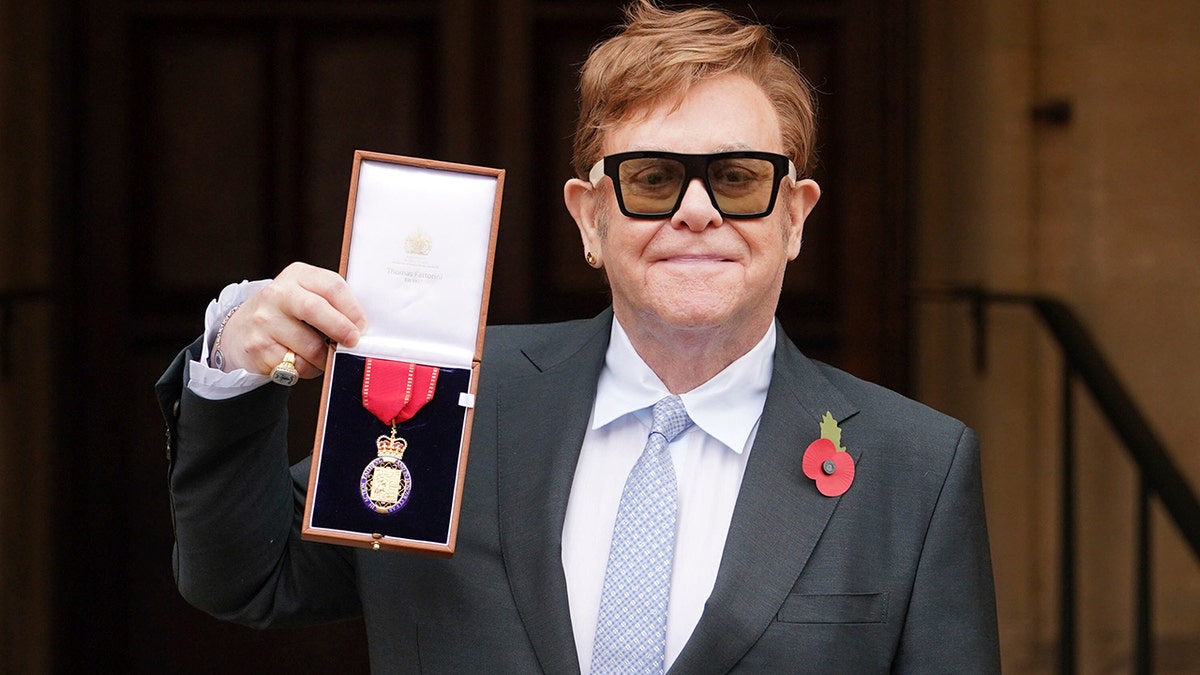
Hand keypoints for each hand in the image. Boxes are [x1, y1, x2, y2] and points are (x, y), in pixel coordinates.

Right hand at [219, 262, 366, 379]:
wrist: (242, 331)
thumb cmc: (288, 315)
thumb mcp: (306, 296)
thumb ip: (332, 304)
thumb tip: (363, 327)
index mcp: (297, 275)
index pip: (331, 285)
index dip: (352, 308)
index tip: (363, 326)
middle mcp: (277, 294)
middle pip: (315, 309)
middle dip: (341, 328)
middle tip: (353, 342)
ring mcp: (264, 321)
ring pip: (309, 345)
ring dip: (325, 357)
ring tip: (325, 356)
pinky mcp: (259, 348)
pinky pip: (296, 365)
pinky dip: (308, 369)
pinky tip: (302, 362)